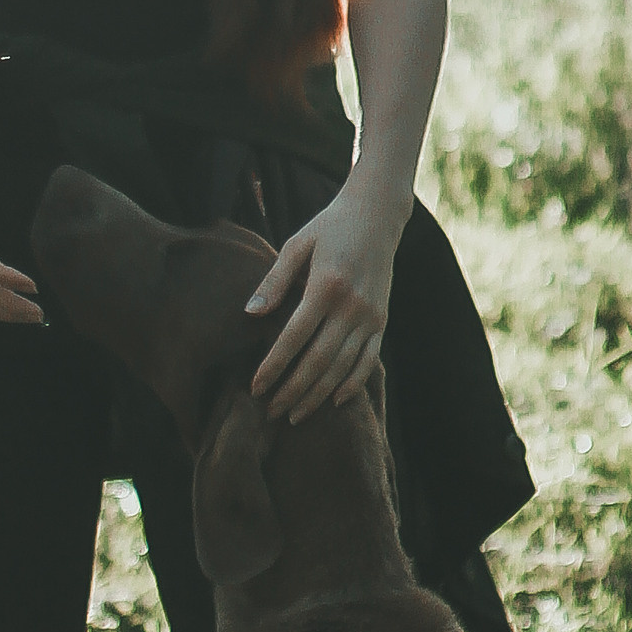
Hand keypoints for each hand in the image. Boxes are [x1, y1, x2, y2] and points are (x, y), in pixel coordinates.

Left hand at [246, 182, 399, 421]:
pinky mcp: (383, 320)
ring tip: (295, 415)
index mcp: (326, 285)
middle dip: (292, 391)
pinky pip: (369, 360)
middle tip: (270, 413)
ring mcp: (371, 315)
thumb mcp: (296, 244)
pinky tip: (334, 401)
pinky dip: (353, 383)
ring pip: (343, 367)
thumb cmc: (328, 227)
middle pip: (318, 360)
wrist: (377, 215)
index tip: (255, 388)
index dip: (274, 366)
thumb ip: (274, 281)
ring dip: (318, 395)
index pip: (294, 337)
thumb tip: (249, 314)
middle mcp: (352, 305)